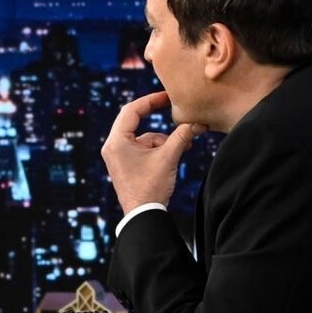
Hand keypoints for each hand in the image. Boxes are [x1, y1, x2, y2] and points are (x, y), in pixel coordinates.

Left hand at [101, 90, 206, 214]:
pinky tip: (172, 158)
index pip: (132, 110)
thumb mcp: (169, 158)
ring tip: (181, 148)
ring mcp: (117, 156)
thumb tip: (198, 123)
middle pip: (134, 121)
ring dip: (162, 140)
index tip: (167, 97)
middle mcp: (112, 146)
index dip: (151, 100)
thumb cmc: (151, 188)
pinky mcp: (124, 164)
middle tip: (172, 108)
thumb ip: (182, 136)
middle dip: (156, 118)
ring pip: (142, 137)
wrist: (143, 216)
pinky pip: (141, 148)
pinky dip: (157, 150)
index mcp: (116, 142)